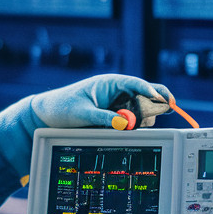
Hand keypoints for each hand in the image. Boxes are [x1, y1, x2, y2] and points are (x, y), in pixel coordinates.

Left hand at [0, 74, 172, 171]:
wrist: (47, 115)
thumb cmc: (62, 108)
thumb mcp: (82, 113)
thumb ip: (104, 118)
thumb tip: (125, 124)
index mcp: (110, 83)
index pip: (137, 83)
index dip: (153, 91)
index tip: (165, 101)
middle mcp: (117, 91)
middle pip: (147, 96)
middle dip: (154, 106)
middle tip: (158, 116)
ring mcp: (118, 104)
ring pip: (143, 110)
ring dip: (144, 118)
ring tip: (133, 126)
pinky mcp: (116, 116)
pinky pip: (134, 120)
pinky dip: (136, 126)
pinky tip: (129, 130)